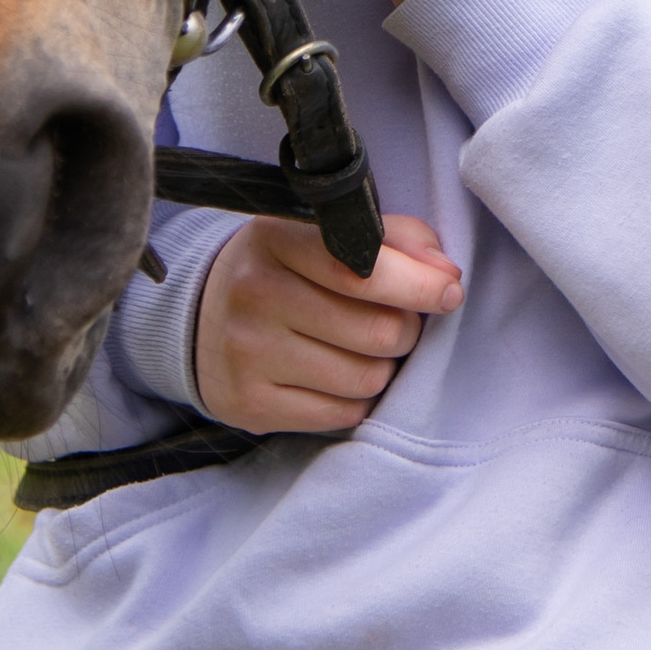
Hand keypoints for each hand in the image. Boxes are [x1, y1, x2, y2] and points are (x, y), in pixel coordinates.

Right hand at [192, 210, 460, 435]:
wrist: (203, 318)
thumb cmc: (288, 270)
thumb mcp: (328, 235)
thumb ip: (396, 240)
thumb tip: (446, 276)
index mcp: (276, 238)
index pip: (364, 270)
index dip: (420, 286)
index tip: (448, 291)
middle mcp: (254, 294)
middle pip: (378, 332)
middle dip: (405, 330)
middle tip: (396, 322)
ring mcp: (247, 354)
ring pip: (366, 378)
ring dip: (382, 367)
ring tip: (363, 349)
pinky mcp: (250, 405)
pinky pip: (342, 414)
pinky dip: (357, 399)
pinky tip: (338, 376)